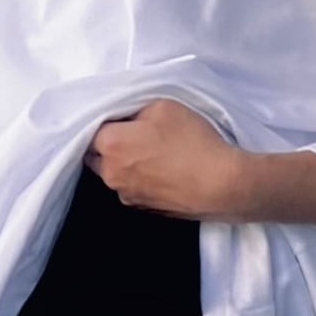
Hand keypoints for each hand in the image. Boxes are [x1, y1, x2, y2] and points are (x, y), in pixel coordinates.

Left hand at [87, 98, 242, 218]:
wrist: (223, 185)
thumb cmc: (192, 141)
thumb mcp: (163, 106)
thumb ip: (134, 109)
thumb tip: (125, 118)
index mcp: (110, 146)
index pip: (92, 126)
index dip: (110, 119)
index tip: (128, 115)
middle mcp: (110, 175)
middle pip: (98, 153)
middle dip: (111, 142)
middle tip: (138, 132)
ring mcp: (126, 196)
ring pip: (115, 172)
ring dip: (126, 162)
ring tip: (156, 153)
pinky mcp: (144, 209)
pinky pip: (133, 187)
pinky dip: (142, 178)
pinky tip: (165, 170)